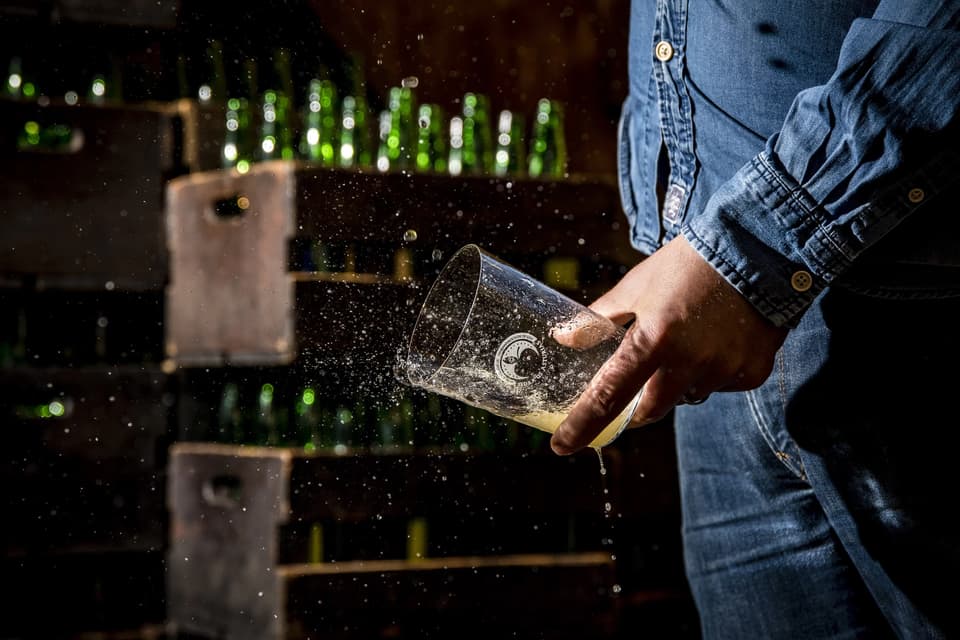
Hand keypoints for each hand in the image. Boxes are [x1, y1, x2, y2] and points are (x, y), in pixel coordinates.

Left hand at [550, 236, 788, 454]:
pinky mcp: (752, 373)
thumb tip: (565, 338)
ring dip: (676, 383)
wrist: (757, 247)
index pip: (608, 395)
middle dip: (635, 405)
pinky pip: (721, 386)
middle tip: (633, 385)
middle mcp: (689, 363)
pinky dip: (712, 372)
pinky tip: (718, 339)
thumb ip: (599, 319)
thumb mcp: (636, 287)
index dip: (582, 425)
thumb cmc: (687, 265)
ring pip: (687, 396)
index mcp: (654, 340)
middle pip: (649, 410)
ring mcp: (724, 371)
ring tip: (687, 341)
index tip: (561, 446)